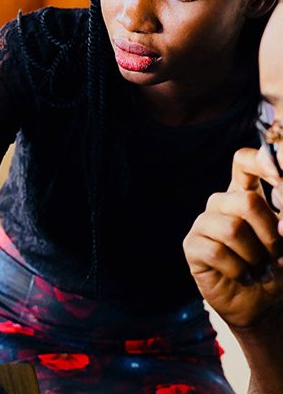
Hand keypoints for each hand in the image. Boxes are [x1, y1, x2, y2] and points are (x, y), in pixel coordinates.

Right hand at [183, 147, 282, 327]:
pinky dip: (239, 270)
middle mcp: (222, 203)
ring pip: (232, 229)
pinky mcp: (192, 246)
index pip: (244, 161)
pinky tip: (243, 276)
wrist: (262, 305)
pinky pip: (216, 252)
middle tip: (277, 254)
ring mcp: (204, 223)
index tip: (280, 180)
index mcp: (246, 193)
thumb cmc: (278, 268)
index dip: (261, 163)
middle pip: (245, 200)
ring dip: (256, 256)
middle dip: (271, 233)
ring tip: (261, 269)